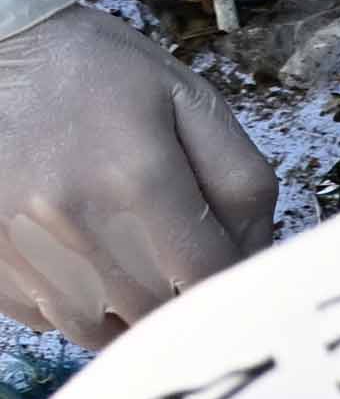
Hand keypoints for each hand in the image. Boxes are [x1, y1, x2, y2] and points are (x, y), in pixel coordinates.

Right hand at [0, 0, 274, 344]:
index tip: (230, 266)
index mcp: (139, 178)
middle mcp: (75, 221)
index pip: (210, 278)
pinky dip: (72, 303)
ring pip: (97, 329)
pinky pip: (44, 317)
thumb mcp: (189, 100)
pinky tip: (79, 258)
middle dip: (182, 297)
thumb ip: (242, 182)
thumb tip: (258, 254)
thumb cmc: (94, 69)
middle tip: (182, 264)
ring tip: (132, 265)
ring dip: (127, 312)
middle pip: (157, 312)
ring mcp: (22, 245)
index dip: (232, 281)